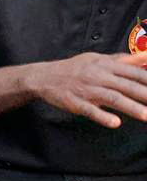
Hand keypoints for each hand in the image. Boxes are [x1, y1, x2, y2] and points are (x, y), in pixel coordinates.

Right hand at [26, 52, 146, 127]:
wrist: (44, 77)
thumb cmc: (75, 68)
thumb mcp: (97, 59)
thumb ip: (122, 60)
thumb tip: (145, 57)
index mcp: (105, 64)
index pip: (134, 72)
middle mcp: (98, 75)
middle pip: (127, 86)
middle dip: (146, 95)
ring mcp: (86, 89)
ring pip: (112, 98)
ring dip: (131, 107)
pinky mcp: (75, 102)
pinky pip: (90, 110)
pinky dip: (102, 116)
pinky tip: (115, 123)